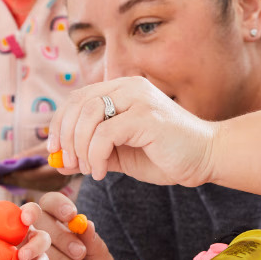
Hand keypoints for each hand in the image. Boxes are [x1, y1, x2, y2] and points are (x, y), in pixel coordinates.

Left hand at [3, 142, 70, 191]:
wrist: (83, 150)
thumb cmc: (65, 142)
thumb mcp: (47, 144)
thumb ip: (30, 154)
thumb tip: (12, 160)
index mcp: (58, 170)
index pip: (32, 175)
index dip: (16, 173)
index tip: (2, 171)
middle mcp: (58, 181)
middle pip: (31, 182)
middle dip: (14, 178)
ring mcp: (58, 186)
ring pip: (33, 185)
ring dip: (18, 180)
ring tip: (3, 175)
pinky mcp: (56, 186)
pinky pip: (37, 184)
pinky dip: (26, 180)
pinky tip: (16, 176)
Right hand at [35, 192, 113, 259]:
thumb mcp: (101, 257)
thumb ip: (93, 242)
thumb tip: (86, 224)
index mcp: (57, 220)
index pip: (49, 202)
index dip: (57, 206)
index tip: (71, 215)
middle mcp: (40, 232)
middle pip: (39, 224)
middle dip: (60, 237)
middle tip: (80, 253)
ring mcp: (29, 253)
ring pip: (34, 248)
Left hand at [47, 77, 216, 186]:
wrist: (206, 157)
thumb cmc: (164, 155)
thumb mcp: (118, 154)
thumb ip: (89, 153)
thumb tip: (57, 161)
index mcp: (122, 89)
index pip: (77, 98)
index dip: (59, 123)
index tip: (54, 150)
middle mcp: (128, 87)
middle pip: (78, 104)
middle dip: (65, 136)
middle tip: (68, 162)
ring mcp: (138, 99)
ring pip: (88, 115)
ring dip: (80, 147)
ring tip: (88, 169)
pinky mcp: (146, 116)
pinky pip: (104, 134)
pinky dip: (95, 156)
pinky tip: (101, 172)